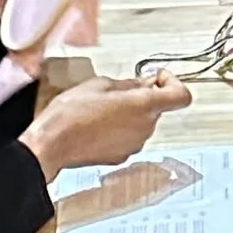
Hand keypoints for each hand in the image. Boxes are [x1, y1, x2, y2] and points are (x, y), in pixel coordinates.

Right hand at [23, 73, 191, 185]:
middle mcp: (145, 128)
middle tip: (121, 88)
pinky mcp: (121, 156)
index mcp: (144, 106)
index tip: (159, 77)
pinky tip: (98, 123)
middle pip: (158, 108)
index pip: (181, 96)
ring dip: (130, 113)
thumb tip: (142, 83)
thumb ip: (128, 83)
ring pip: (142, 123)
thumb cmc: (70, 115)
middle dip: (144, 96)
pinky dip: (120, 128)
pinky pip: (129, 137)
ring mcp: (134, 144)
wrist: (52, 145)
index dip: (173, 82)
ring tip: (103, 106)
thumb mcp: (100, 84)